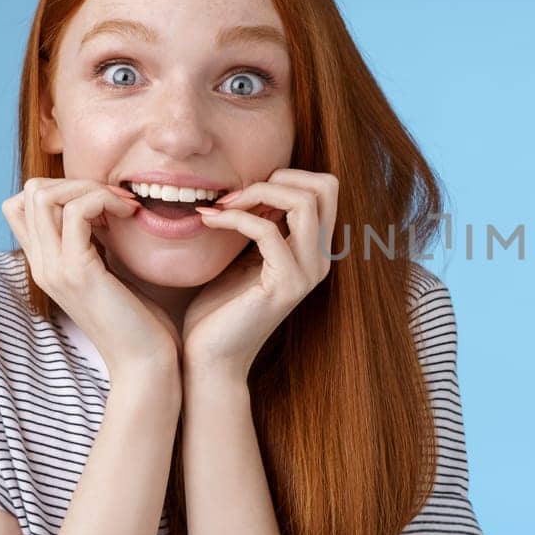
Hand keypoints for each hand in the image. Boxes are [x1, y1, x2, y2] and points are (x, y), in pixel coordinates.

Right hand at [2, 178, 182, 386]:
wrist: (145, 363)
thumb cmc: (139, 322)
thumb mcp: (110, 273)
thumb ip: (97, 244)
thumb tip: (104, 209)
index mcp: (47, 264)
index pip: (21, 206)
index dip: (61, 188)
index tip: (104, 201)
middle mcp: (41, 265)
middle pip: (29, 193)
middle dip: (76, 181)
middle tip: (116, 199)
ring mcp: (54, 269)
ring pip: (44, 195)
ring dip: (90, 188)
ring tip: (124, 206)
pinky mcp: (78, 272)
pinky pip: (77, 212)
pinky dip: (105, 200)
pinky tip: (131, 215)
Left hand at [180, 169, 338, 379]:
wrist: (210, 357)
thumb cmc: (220, 308)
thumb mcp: (244, 255)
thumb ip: (259, 223)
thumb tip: (251, 185)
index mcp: (313, 250)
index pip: (325, 187)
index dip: (286, 176)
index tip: (243, 193)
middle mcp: (320, 259)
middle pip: (326, 186)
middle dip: (279, 176)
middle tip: (236, 195)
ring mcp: (307, 273)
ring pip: (304, 202)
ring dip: (257, 192)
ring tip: (221, 206)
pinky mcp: (285, 285)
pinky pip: (268, 231)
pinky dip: (235, 218)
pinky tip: (208, 221)